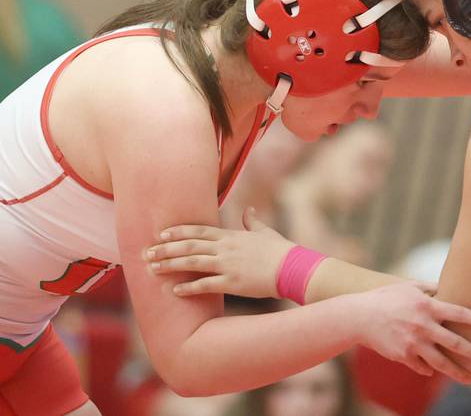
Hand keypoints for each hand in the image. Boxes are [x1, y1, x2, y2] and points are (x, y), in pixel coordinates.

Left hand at [147, 207, 293, 297]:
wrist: (293, 268)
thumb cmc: (281, 250)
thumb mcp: (265, 232)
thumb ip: (252, 222)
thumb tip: (248, 210)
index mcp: (231, 235)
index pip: (199, 230)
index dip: (178, 231)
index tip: (161, 234)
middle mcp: (225, 248)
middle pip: (189, 245)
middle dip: (166, 248)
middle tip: (147, 252)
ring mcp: (227, 265)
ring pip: (192, 262)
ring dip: (171, 265)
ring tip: (153, 269)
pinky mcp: (232, 282)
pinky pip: (205, 285)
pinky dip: (188, 287)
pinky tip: (175, 290)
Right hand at [352, 282, 470, 383]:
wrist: (359, 316)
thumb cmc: (386, 298)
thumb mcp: (408, 287)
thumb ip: (430, 288)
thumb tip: (448, 287)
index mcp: (426, 306)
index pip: (459, 313)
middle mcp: (422, 326)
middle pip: (455, 343)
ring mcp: (413, 343)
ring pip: (441, 363)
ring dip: (458, 372)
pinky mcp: (403, 356)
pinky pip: (422, 367)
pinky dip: (430, 369)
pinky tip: (436, 372)